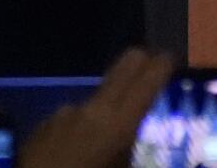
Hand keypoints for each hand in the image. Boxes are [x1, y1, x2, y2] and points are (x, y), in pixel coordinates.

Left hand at [19, 47, 172, 167]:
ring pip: (96, 100)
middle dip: (142, 63)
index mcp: (119, 124)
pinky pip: (70, 120)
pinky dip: (79, 130)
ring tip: (105, 142)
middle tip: (153, 73)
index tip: (173, 61)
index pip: (149, 77)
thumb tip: (136, 146)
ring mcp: (64, 116)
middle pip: (125, 66)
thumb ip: (130, 155)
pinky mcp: (42, 128)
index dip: (164, 64)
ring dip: (106, 111)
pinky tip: (74, 156)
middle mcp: (93, 110)